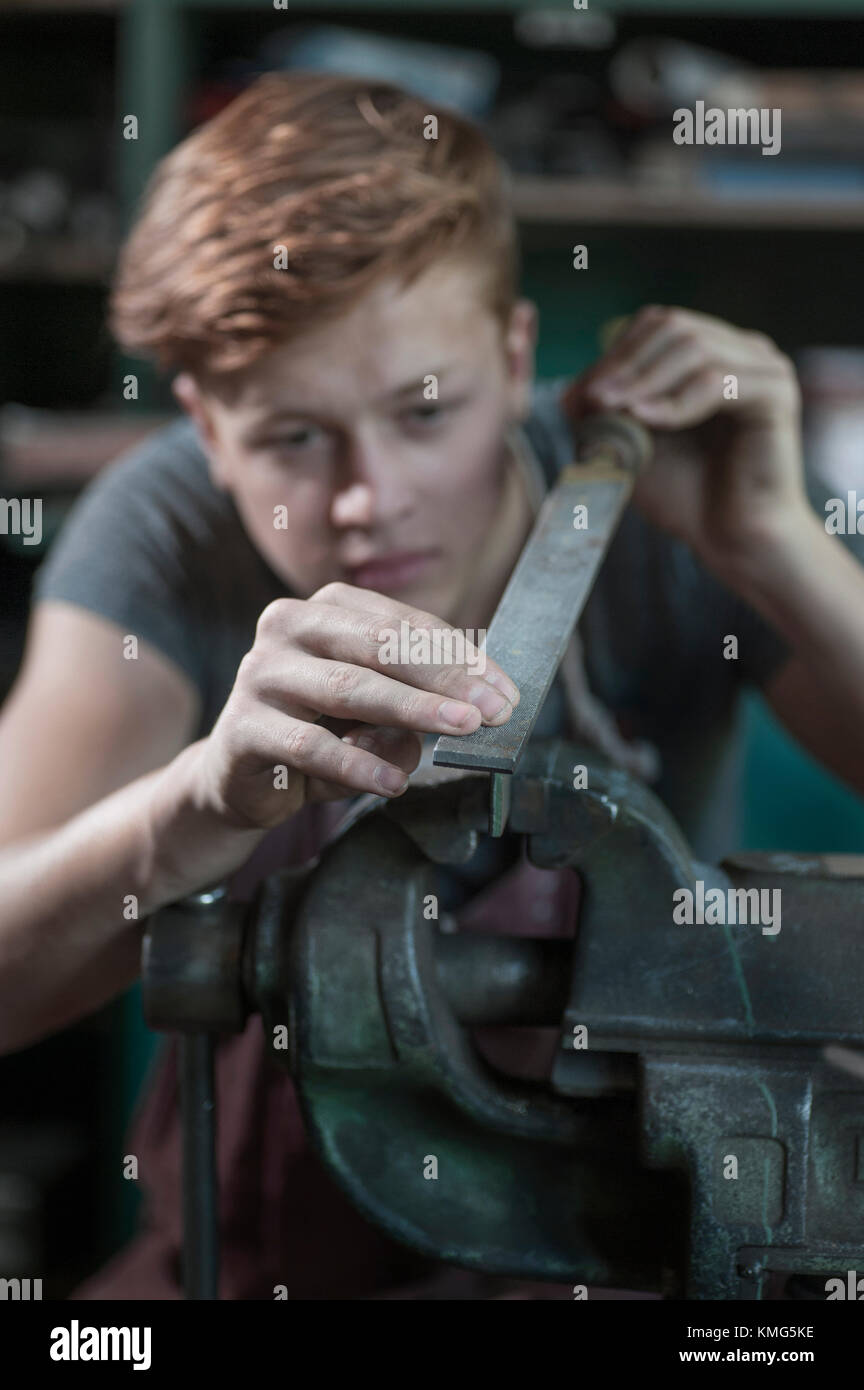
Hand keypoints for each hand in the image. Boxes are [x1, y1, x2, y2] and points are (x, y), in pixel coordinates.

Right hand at [192, 583, 518, 829]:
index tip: (504, 692)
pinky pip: (311, 746)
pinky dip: (358, 765)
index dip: (460, 658)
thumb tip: (474, 710)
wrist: (241, 778)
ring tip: (459, 729)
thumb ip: (415, 701)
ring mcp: (261, 673)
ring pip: (349, 688)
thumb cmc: (319, 732)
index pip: (406, 626)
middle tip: (491, 709)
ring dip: (412, 710)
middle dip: (444, 678)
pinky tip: (395, 783)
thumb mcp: (375, 712)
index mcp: (328, 609)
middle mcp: (289, 627)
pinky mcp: (244, 727)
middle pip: (381, 646)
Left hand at [563, 306, 809, 582]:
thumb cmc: (686, 496)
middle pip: (674, 327)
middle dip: (626, 362)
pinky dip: (675, 400)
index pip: (658, 327)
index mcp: (713, 354)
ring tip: (614, 409)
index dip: (617, 354)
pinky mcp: (777, 393)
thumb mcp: (631, 447)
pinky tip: (646, 420)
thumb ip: (604, 414)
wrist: (732, 540)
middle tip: (594, 399)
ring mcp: (764, 368)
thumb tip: (570, 390)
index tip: (583, 396)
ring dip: (644, 379)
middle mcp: (743, 352)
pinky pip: (717, 381)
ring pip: (694, 348)